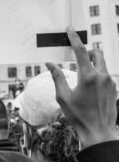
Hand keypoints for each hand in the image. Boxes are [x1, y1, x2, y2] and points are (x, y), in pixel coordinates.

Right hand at [46, 26, 118, 148]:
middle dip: (88, 51)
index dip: (74, 37)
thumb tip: (49, 63)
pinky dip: (98, 74)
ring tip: (83, 76)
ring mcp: (110, 82)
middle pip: (97, 52)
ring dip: (93, 63)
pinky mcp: (114, 89)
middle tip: (79, 57)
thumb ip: (57, 77)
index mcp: (87, 76)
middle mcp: (101, 76)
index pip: (80, 50)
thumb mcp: (63, 97)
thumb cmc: (79, 116)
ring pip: (103, 63)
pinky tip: (90, 88)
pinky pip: (106, 74)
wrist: (99, 133)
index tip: (70, 28)